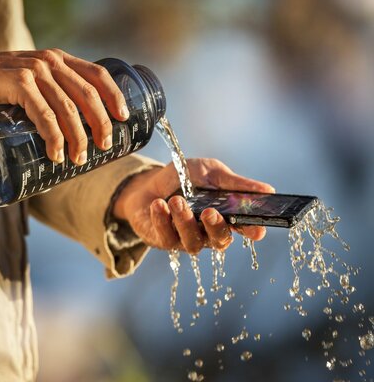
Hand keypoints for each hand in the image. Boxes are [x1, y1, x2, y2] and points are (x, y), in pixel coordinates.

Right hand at [0, 49, 129, 164]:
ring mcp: (34, 70)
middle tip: (104, 147)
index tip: (124, 118)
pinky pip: (44, 114)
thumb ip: (47, 95)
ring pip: (68, 108)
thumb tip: (71, 130)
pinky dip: (54, 137)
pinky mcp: (17, 82)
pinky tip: (56, 154)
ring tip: (78, 159)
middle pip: (88, 94)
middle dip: (100, 123)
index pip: (97, 73)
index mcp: (57, 59)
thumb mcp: (28, 85)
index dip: (115, 95)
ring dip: (78, 138)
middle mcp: (49, 60)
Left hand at [112, 158, 275, 253]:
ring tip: (176, 200)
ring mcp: (186, 239)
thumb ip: (234, 183)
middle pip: (219, 240)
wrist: (148, 183)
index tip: (257, 230)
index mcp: (226, 216)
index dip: (252, 230)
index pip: (244, 228)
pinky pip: (165, 237)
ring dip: (184, 220)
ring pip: (192, 241)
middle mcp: (208, 232)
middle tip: (209, 212)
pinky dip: (162, 219)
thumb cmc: (183, 179)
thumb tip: (267, 190)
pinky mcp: (163, 240)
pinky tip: (158, 204)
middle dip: (215, 227)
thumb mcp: (210, 172)